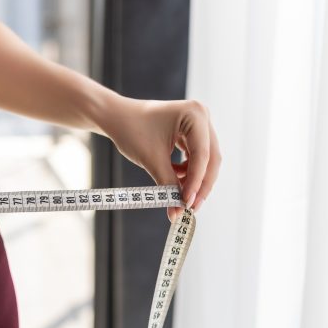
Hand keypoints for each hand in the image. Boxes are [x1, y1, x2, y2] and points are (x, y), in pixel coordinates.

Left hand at [101, 96, 220, 222]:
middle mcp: (201, 115)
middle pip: (210, 158)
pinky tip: (174, 177)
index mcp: (194, 114)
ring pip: (206, 160)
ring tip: (179, 196)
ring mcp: (199, 123)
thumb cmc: (131, 130)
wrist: (116, 117)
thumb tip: (177, 213)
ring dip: (195, 180)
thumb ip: (168, 186)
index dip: (196, 182)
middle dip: (200, 185)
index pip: (202, 155)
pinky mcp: (192, 132)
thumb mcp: (151, 160)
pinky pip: (197, 157)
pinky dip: (188, 171)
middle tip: (190, 208)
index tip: (186, 204)